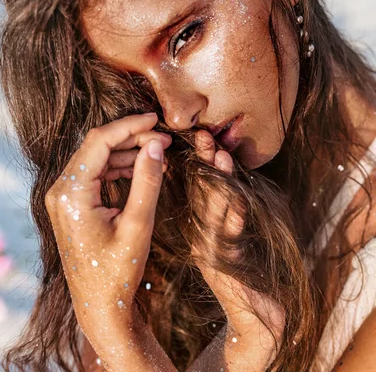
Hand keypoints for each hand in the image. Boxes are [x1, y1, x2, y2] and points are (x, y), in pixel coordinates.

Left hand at [45, 113, 172, 367]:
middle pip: (97, 145)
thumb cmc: (118, 271)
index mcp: (71, 193)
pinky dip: (119, 166)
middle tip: (164, 140)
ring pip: (97, 157)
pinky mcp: (71, 203)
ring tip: (159, 152)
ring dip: (127, 151)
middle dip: (131, 137)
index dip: (129, 125)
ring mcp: (63, 196)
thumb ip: (147, 181)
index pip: (99, 141)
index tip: (156, 120)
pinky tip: (142, 167)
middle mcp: (60, 190)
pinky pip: (95, 173)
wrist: (99, 305)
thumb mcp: (138, 224)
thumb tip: (156, 145)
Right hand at [191, 130, 284, 370]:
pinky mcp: (225, 269)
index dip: (199, 161)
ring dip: (217, 184)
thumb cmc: (250, 272)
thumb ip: (229, 208)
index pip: (198, 188)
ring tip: (221, 158)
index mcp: (202, 228)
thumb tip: (227, 170)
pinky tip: (239, 202)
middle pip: (200, 194)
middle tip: (205, 136)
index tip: (202, 134)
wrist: (257, 321)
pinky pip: (230, 240)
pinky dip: (234, 220)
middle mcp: (201, 238)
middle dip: (204, 164)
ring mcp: (211, 254)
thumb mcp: (236, 234)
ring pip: (211, 212)